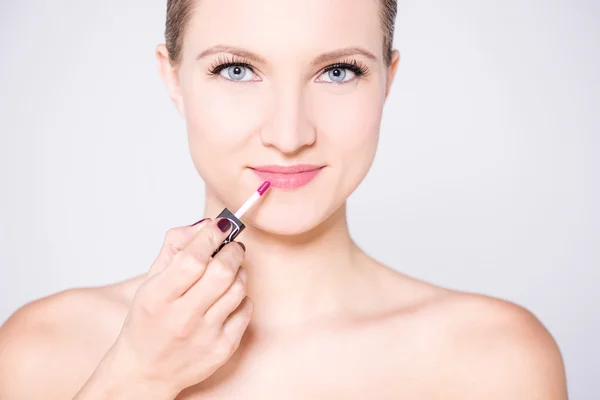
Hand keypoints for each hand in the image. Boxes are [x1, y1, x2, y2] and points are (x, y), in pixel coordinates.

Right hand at [110, 218, 251, 397]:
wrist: (146, 371)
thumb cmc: (148, 321)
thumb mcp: (151, 281)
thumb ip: (175, 247)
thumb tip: (206, 224)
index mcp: (158, 298)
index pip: (192, 258)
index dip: (211, 236)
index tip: (221, 225)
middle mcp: (182, 318)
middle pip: (222, 272)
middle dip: (233, 250)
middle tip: (232, 245)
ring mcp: (205, 336)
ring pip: (238, 289)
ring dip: (240, 270)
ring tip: (232, 268)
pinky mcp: (222, 349)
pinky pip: (246, 311)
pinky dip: (242, 297)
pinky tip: (230, 296)